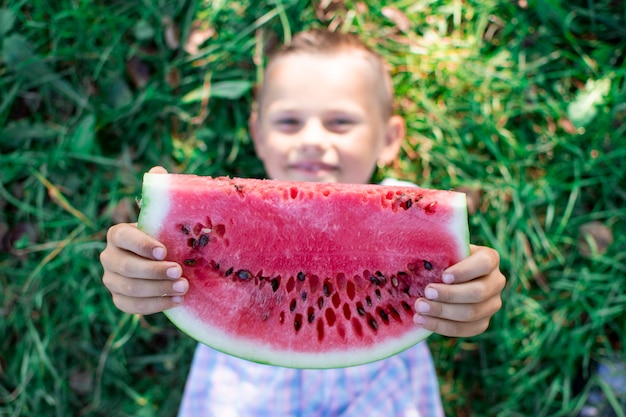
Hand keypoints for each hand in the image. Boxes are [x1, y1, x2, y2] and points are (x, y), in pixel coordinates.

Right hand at [100, 166, 188, 314]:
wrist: (165, 262)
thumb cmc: (166, 235)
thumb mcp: (164, 216)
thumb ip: (160, 195)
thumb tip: (158, 171)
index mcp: (118, 234)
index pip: (123, 237)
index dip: (142, 245)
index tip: (165, 251)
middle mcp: (108, 257)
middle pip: (126, 267)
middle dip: (154, 272)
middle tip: (180, 272)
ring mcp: (111, 280)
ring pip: (129, 289)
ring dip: (158, 290)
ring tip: (184, 288)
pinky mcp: (119, 299)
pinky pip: (132, 307)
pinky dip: (155, 305)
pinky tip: (177, 301)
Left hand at [413, 245, 504, 336]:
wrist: (445, 278)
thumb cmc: (442, 259)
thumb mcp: (443, 249)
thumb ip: (439, 249)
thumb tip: (421, 252)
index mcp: (490, 259)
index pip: (484, 264)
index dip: (465, 271)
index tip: (443, 276)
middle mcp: (496, 282)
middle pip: (478, 292)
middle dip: (450, 294)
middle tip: (426, 292)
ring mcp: (492, 304)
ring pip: (471, 314)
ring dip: (442, 312)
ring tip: (419, 308)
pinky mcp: (483, 322)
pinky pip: (465, 329)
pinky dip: (441, 326)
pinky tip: (422, 321)